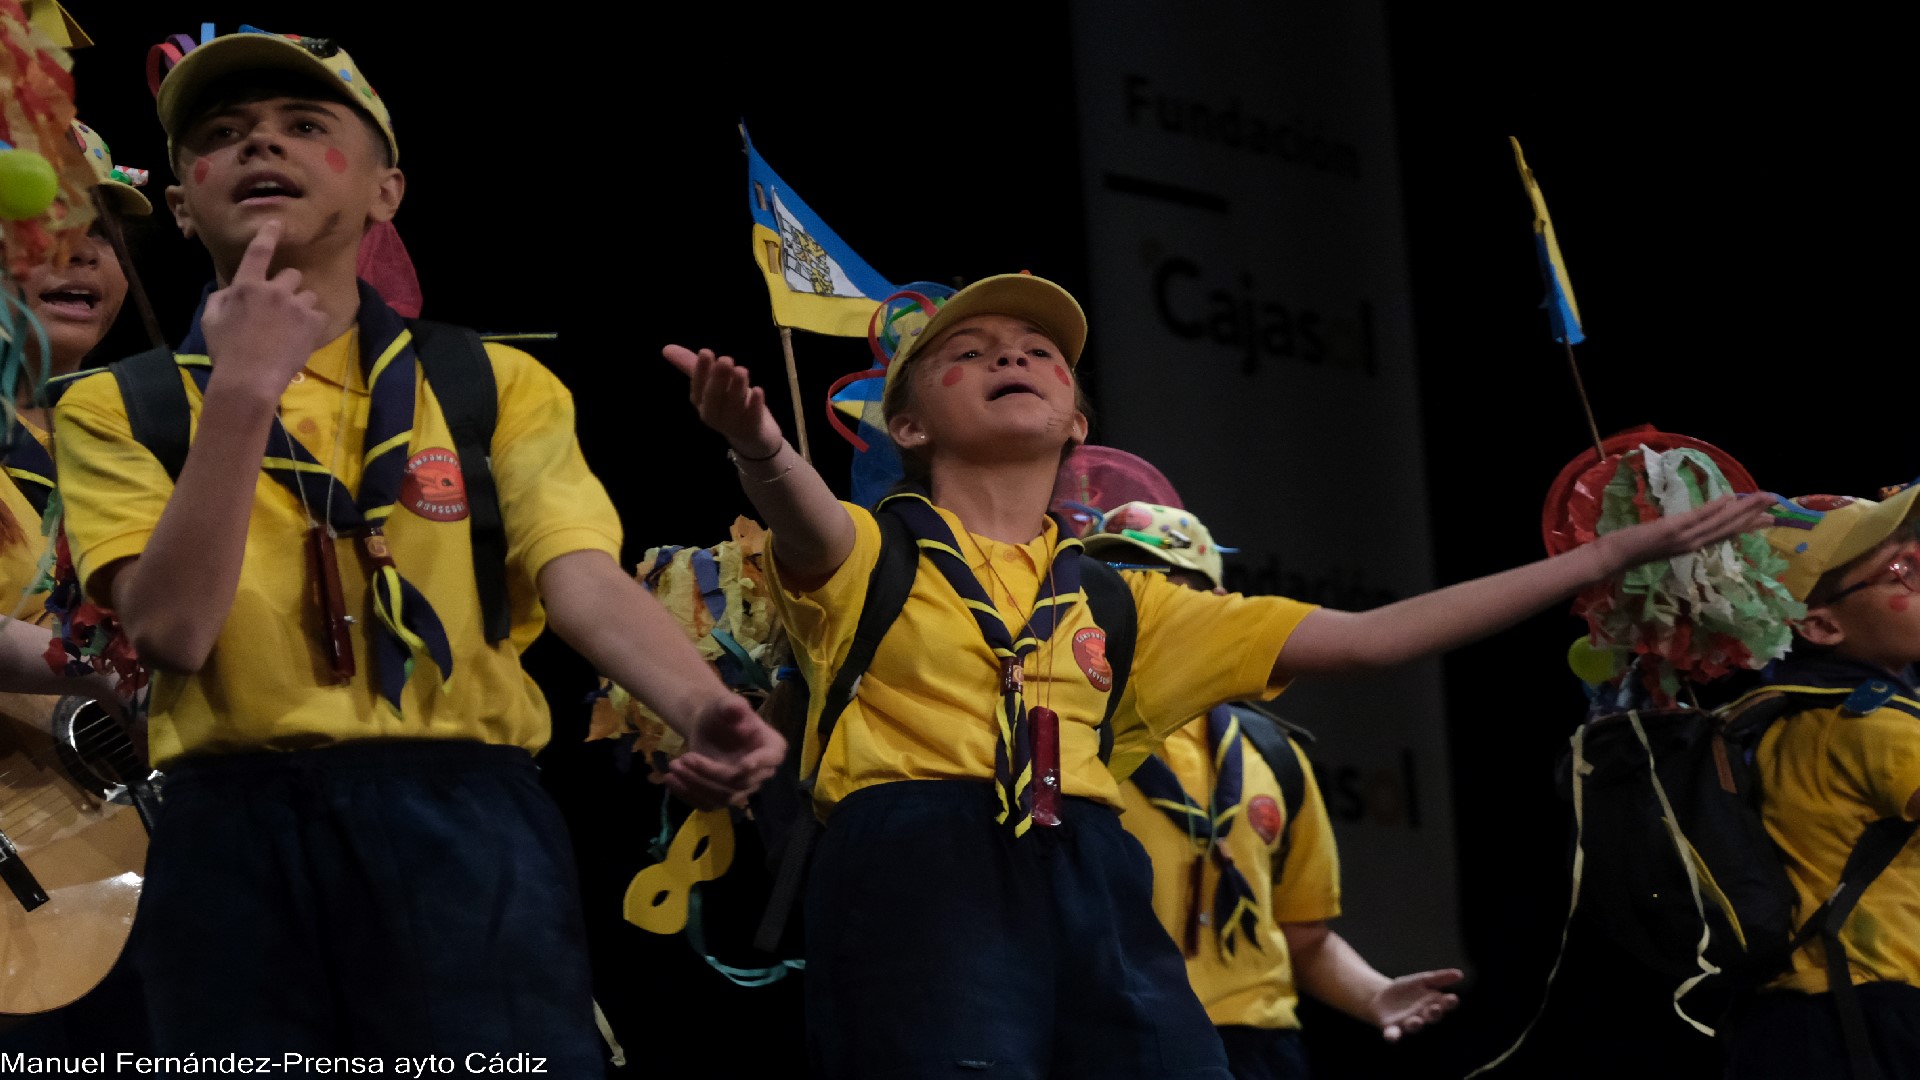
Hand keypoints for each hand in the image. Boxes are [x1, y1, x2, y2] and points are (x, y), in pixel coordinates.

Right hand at [201, 221, 329, 397]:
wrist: (249, 379)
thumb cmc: (225, 351)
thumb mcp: (210, 320)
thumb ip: (221, 298)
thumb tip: (231, 289)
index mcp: (246, 286)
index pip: (258, 252)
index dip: (268, 234)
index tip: (277, 223)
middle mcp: (273, 290)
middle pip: (291, 275)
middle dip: (287, 287)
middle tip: (280, 308)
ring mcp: (295, 305)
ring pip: (307, 294)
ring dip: (302, 306)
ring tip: (291, 327)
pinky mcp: (312, 322)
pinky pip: (320, 313)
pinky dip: (313, 323)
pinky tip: (301, 337)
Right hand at [661, 345, 784, 459]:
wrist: (752, 435)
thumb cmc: (729, 403)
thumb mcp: (712, 382)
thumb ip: (692, 366)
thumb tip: (666, 348)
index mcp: (701, 401)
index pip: (697, 386)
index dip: (701, 371)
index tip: (706, 352)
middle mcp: (713, 414)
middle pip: (713, 397)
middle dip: (718, 379)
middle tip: (726, 360)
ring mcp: (731, 424)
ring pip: (733, 405)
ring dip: (736, 388)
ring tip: (742, 370)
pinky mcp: (751, 429)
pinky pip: (751, 417)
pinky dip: (754, 404)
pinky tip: (758, 390)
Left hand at [663, 693, 787, 809]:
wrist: (707, 727)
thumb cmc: (721, 713)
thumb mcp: (726, 703)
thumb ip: (733, 706)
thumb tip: (739, 715)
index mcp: (771, 747)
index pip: (770, 759)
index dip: (758, 764)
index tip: (741, 765)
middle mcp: (761, 773)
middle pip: (739, 782)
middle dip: (709, 772)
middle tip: (684, 758)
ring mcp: (742, 789)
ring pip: (722, 798)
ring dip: (695, 785)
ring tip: (673, 766)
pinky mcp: (722, 798)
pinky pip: (707, 804)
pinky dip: (687, 795)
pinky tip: (670, 779)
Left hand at [1370, 968, 1462, 1041]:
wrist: (1382, 996)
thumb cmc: (1407, 989)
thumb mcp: (1423, 980)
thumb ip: (1440, 978)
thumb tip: (1460, 974)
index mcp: (1432, 1004)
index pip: (1445, 1004)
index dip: (1449, 1003)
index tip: (1453, 999)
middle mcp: (1423, 1016)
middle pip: (1431, 1017)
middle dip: (1434, 1013)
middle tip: (1435, 1008)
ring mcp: (1407, 1023)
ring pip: (1414, 1026)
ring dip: (1416, 1024)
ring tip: (1417, 1021)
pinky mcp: (1392, 1027)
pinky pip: (1393, 1034)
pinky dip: (1393, 1036)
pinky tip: (1392, 1037)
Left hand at [1599, 492, 1778, 571]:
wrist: (1612, 557)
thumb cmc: (1634, 549)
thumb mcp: (1663, 540)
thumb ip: (1681, 532)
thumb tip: (1697, 521)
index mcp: (1693, 547)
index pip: (1727, 534)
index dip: (1750, 525)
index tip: (1771, 518)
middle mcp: (1694, 545)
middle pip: (1731, 528)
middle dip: (1755, 515)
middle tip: (1778, 502)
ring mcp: (1684, 539)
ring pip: (1721, 523)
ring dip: (1744, 509)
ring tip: (1765, 498)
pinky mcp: (1672, 530)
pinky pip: (1698, 518)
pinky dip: (1715, 508)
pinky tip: (1730, 498)